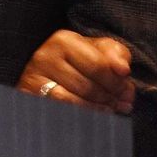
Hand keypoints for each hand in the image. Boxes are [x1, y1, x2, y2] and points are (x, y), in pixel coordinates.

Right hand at [19, 30, 136, 117]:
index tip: (127, 92)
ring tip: (110, 110)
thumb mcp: (98, 50)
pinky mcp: (28, 95)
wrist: (45, 72)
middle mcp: (46, 56)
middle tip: (122, 104)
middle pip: (87, 85)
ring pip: (73, 101)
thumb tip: (123, 69)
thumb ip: (116, 54)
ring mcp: (33, 77)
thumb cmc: (78, 61)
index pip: (98, 65)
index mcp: (64, 40)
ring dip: (97, 109)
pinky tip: (93, 116)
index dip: (117, 82)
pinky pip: (60, 110)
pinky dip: (81, 115)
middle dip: (110, 98)